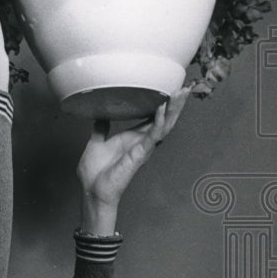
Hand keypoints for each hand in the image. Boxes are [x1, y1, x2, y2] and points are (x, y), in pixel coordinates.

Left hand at [77, 88, 189, 234]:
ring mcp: (142, 148)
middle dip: (174, 105)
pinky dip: (157, 122)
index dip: (162, 105)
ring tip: (180, 94)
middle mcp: (141, 142)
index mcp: (132, 138)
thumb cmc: (96, 172)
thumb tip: (100, 117)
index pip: (152, 118)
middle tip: (184, 88)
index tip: (171, 90)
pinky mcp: (139, 155)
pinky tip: (162, 109)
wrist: (92, 189)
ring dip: (172, 110)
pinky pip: (152, 136)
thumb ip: (101, 130)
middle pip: (163, 120)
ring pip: (163, 126)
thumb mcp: (97, 143)